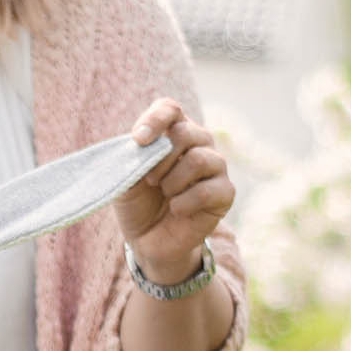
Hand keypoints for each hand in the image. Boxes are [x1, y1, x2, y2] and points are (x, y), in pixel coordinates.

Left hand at [115, 99, 232, 284]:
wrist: (150, 240)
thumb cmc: (138, 203)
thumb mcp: (125, 178)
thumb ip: (133, 158)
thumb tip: (145, 145)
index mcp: (173, 132)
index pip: (170, 109)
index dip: (155, 120)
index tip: (138, 140)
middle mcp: (199, 143)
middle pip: (185, 132)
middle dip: (161, 159)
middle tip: (150, 181)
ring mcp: (216, 167)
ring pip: (199, 159)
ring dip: (173, 181)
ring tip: (165, 194)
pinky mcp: (225, 193)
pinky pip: (208, 189)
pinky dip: (185, 202)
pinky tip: (177, 210)